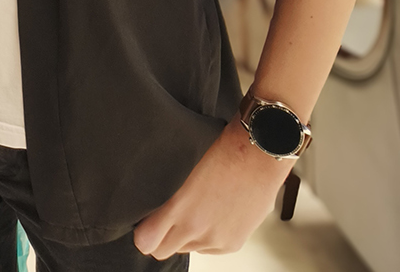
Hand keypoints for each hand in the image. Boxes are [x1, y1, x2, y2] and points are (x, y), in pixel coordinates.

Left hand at [133, 117, 290, 257]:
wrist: (256, 153)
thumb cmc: (220, 150)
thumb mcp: (181, 166)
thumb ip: (165, 193)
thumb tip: (153, 208)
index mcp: (178, 208)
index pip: (145, 240)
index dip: (143, 231)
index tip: (145, 220)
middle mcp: (195, 229)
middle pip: (163, 250)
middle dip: (160, 237)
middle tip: (164, 218)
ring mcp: (214, 239)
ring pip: (187, 248)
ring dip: (185, 236)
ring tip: (194, 208)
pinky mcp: (232, 243)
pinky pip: (208, 248)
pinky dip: (206, 237)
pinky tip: (212, 213)